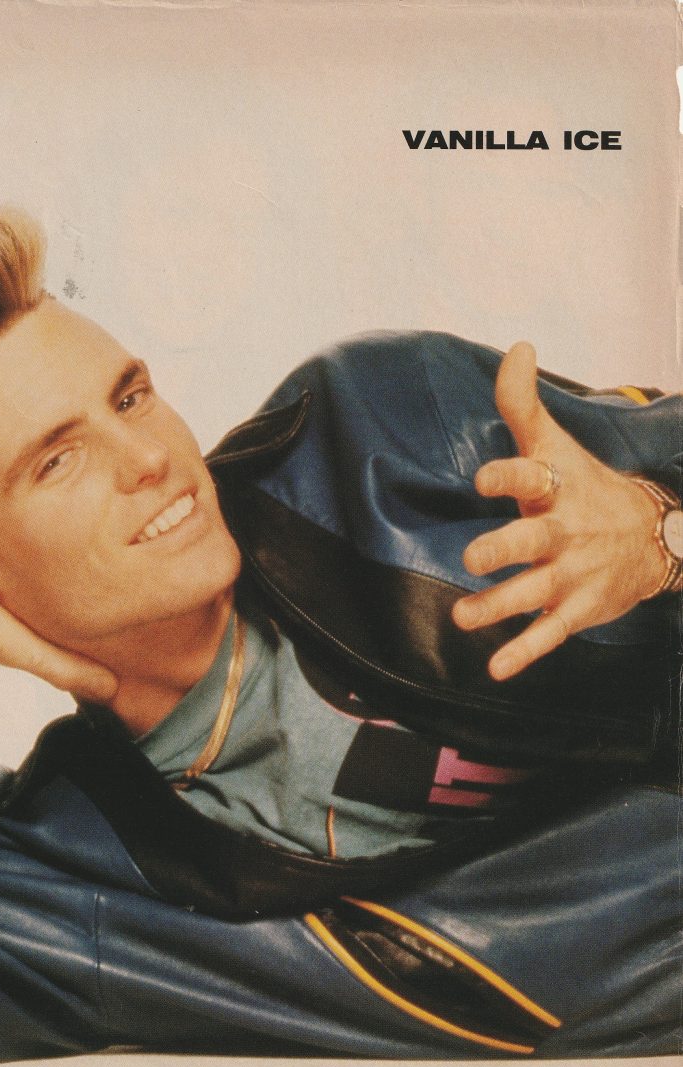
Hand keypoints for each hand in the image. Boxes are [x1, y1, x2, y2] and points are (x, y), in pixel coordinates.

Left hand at [451, 342, 665, 680]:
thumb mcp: (556, 444)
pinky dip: (524, 652)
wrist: (654, 536)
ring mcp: (571, 574)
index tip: (484, 478)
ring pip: (533, 592)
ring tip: (462, 617)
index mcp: (557, 488)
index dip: (509, 474)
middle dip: (504, 549)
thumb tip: (516, 348)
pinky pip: (548, 633)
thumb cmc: (585, 487)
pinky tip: (496, 668)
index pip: (533, 475)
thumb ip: (522, 403)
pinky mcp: (576, 609)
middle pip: (532, 540)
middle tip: (474, 559)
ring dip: (498, 606)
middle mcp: (564, 531)